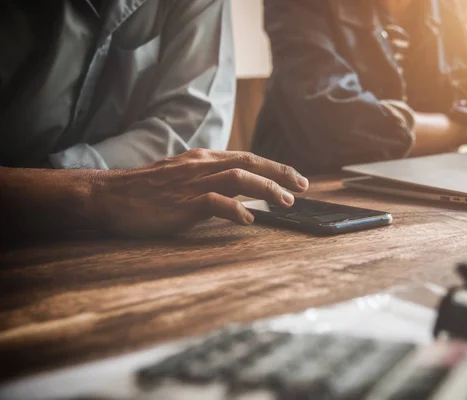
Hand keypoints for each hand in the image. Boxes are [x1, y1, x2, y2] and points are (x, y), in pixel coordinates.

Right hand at [93, 149, 308, 236]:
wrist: (109, 196)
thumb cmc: (146, 190)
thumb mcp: (181, 176)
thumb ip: (208, 178)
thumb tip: (236, 189)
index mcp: (203, 159)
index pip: (247, 158)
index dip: (275, 167)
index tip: (296, 178)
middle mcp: (201, 166)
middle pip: (250, 163)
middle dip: (280, 174)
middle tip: (303, 187)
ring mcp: (191, 183)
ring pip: (238, 178)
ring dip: (266, 189)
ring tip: (285, 203)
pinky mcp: (181, 202)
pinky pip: (214, 202)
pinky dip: (235, 209)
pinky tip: (249, 219)